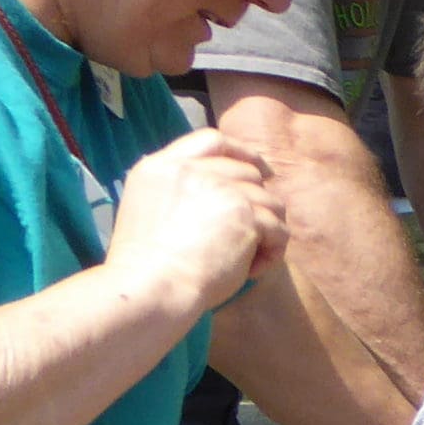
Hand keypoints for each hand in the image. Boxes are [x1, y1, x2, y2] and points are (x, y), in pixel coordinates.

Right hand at [102, 130, 283, 318]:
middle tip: (254, 235)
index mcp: (161, 166)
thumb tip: (215, 197)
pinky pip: (278, 229)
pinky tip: (251, 270)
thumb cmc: (145, 265)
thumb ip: (176, 192)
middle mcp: (191, 170)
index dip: (242, 153)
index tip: (261, 171)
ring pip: (270, 202)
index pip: (211, 140)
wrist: (151, 284)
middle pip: (248, 172)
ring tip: (249, 260)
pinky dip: (272, 253)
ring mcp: (221, 189)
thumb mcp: (145, 209)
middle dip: (258, 203)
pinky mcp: (245, 215)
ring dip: (267, 232)